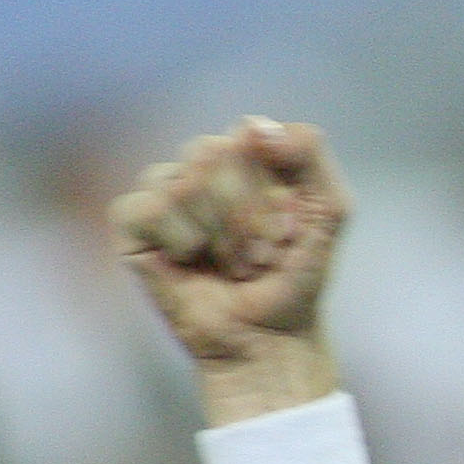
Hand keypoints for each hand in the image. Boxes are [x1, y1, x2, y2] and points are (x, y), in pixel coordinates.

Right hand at [110, 117, 350, 418]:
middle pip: (214, 153)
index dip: (273, 188)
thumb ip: (311, 154)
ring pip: (183, 181)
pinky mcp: (133, 222)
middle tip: (260, 255)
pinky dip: (180, 240)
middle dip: (247, 214)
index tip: (290, 229)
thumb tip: (256, 126)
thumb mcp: (330, 211)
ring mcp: (165, 190)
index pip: (250, 134)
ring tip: (232, 265)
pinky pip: (148, 206)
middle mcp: (202, 164)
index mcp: (248, 153)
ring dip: (220, 235)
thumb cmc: (296, 276)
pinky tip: (189, 261)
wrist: (267, 337)